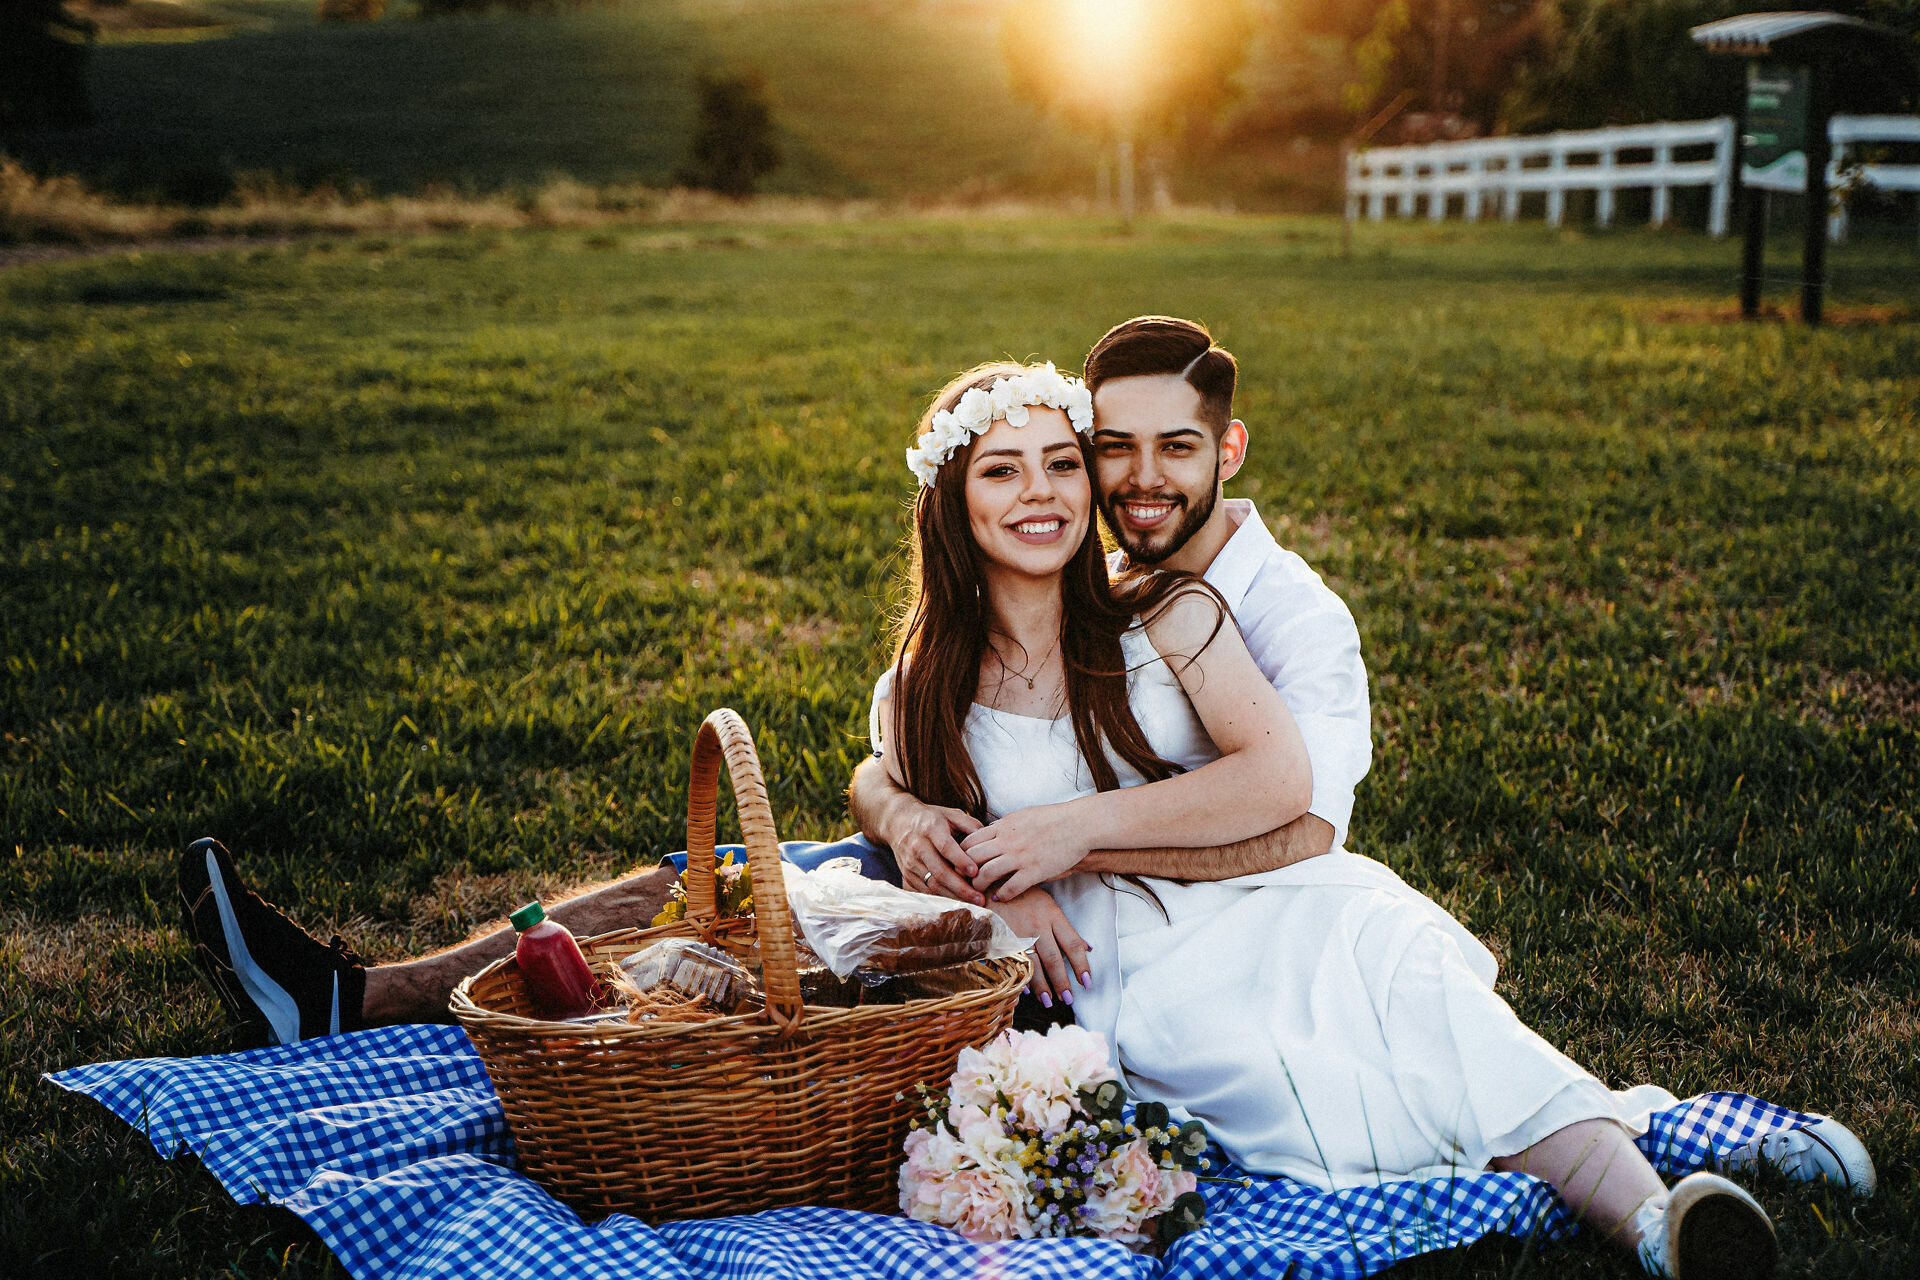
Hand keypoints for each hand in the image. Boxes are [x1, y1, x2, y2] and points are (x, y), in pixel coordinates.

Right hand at [883, 794, 985, 905]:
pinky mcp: (907, 875)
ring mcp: (910, 863)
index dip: (960, 860)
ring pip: (932, 885)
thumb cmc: (931, 819)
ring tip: (973, 904)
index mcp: (931, 828)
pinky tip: (957, 902)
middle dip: (961, 888)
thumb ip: (971, 825)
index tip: (976, 872)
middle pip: (939, 872)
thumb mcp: (951, 814)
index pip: (946, 847)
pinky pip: (924, 891)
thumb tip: (991, 841)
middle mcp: (918, 847)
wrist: (898, 822)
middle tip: (980, 899)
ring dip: (953, 897)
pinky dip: (941, 898)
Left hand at [961, 802, 1089, 900]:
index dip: (961, 853)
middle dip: (964, 871)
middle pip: (973, 857)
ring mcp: (1020, 856)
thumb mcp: (1023, 816)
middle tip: (963, 880)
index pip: (971, 840)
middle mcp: (1008, 841)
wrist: (1078, 824)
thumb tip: (992, 831)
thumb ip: (1006, 826)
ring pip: (987, 873)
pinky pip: (1011, 887)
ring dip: (979, 885)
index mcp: (1004, 826)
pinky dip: (1002, 894)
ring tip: (979, 891)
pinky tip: (1001, 897)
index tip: (960, 863)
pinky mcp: (1034, 871)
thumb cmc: (1053, 819)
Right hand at [988, 887, 1091, 1006]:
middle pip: (1054, 959)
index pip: (1072, 944)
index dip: (1081, 965)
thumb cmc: (1021, 892)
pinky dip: (1021, 976)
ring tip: (1048, 1001)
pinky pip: (1014, 962)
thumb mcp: (1047, 903)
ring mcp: (1018, 932)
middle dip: (1063, 982)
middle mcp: (1037, 924)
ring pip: (1034, 964)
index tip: (1087, 982)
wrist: (989, 881)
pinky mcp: (1002, 938)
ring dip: (1043, 986)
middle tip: (1069, 999)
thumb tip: (1087, 947)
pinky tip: (1026, 989)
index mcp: (1052, 914)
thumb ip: (1066, 927)